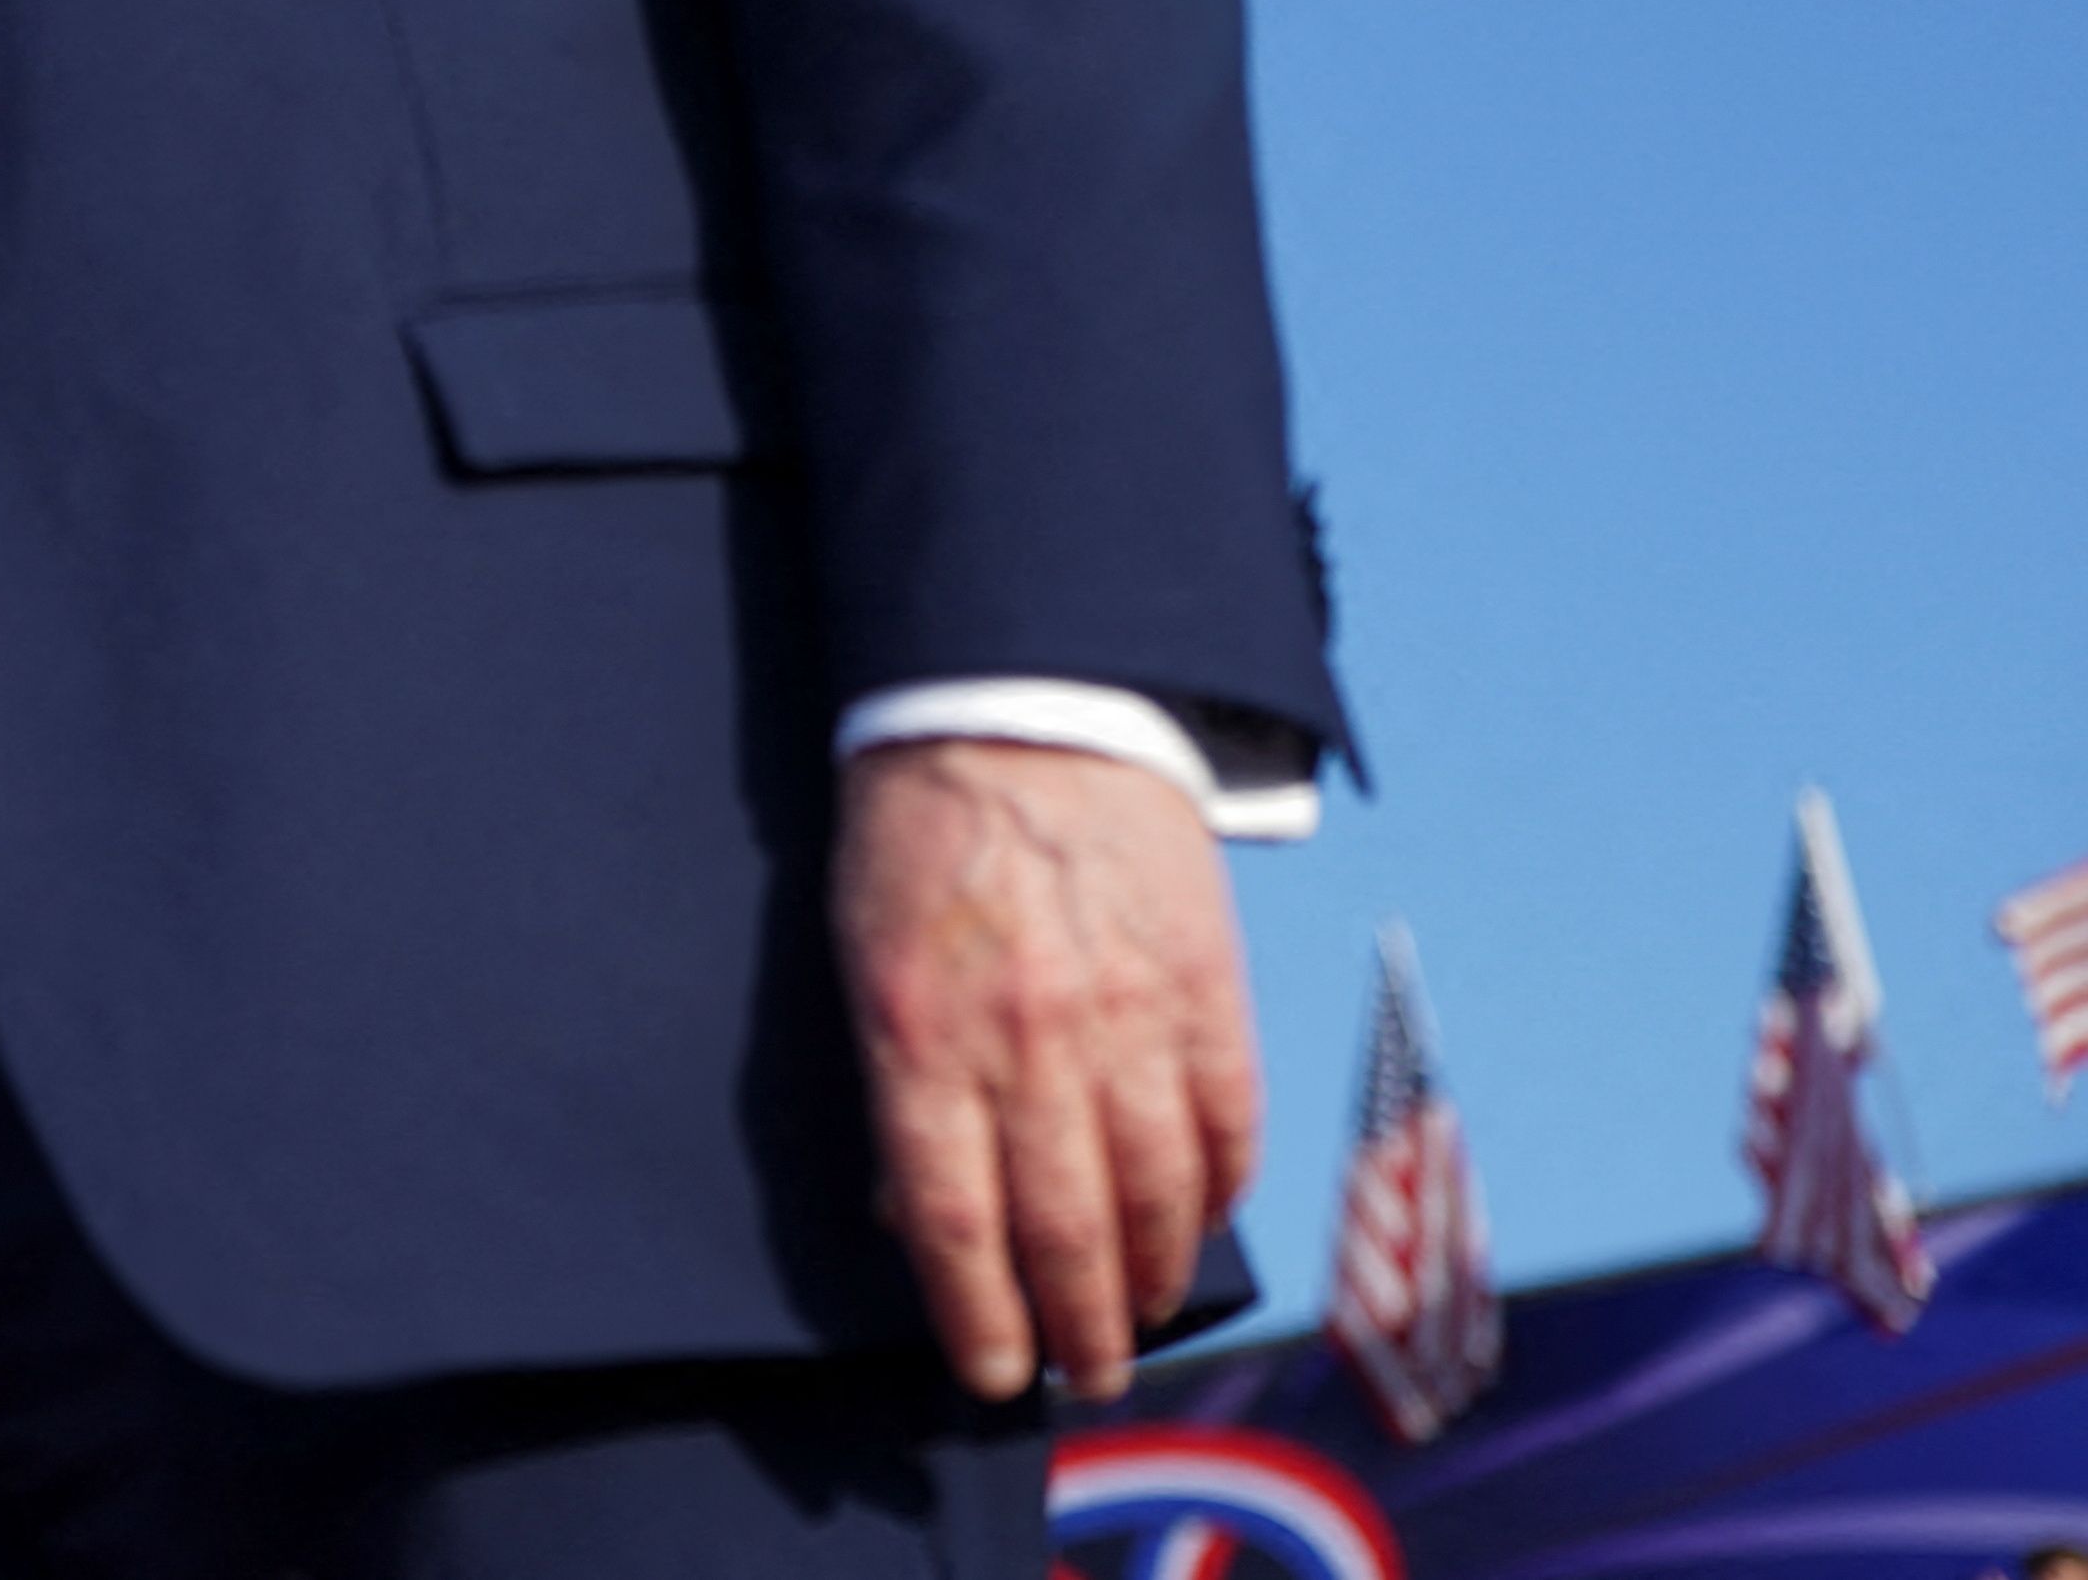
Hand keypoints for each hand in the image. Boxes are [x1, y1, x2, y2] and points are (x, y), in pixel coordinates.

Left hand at [834, 737, 1260, 1403]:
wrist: (1021, 708)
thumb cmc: (918, 838)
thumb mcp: (863, 958)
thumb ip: (892, 1086)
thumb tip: (911, 1212)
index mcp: (923, 1035)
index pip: (951, 1220)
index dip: (977, 1316)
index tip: (994, 1375)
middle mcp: (1029, 1041)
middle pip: (1062, 1227)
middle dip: (1075, 1326)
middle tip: (1084, 1379)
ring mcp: (1127, 1016)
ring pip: (1154, 1194)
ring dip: (1151, 1277)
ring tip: (1139, 1320)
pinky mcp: (1205, 986)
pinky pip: (1225, 1122)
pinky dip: (1217, 1190)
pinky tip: (1200, 1224)